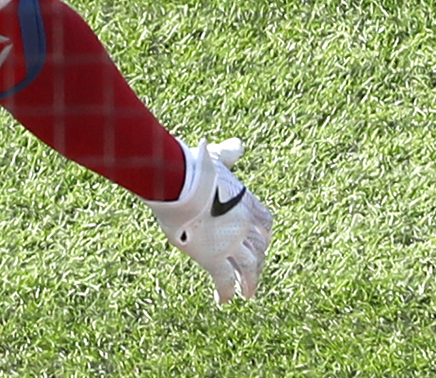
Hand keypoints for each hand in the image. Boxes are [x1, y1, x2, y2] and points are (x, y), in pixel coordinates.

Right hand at [151, 138, 271, 303]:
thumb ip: (228, 155)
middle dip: (258, 261)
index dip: (263, 234)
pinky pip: (224, 280)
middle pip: (259, 249)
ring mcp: (232, 245)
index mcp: (248, 203)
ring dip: (248, 282)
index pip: (265, 223)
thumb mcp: (216, 158)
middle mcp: (245, 227)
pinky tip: (225, 300)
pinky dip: (226, 292)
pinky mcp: (215, 258)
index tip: (262, 240)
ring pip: (248, 268)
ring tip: (248, 293)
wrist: (181, 183)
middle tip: (255, 271)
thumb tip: (238, 145)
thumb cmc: (195, 166)